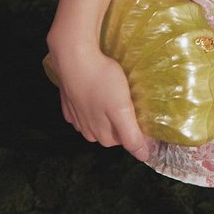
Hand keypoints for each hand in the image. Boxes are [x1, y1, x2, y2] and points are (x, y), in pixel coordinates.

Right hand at [45, 35, 151, 158]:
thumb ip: (131, 135)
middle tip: (131, 100)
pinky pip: (85, 107)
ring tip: (116, 93)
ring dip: (107, 111)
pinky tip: (98, 90)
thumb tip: (143, 156)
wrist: (74, 57)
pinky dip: (93, 102)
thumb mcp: (122, 110)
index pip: (125, 139)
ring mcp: (75, 115)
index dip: (136, 127)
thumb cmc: (101, 80)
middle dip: (122, 120)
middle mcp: (86, 130)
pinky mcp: (69, 100)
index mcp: (100, 135)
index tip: (143, 112)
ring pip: (98, 119)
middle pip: (111, 130)